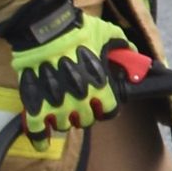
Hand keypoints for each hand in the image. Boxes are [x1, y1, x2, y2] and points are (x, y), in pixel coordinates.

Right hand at [0, 0, 133, 142]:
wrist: (43, 28)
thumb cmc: (77, 30)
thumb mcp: (108, 34)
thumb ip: (123, 48)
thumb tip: (135, 55)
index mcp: (100, 87)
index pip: (109, 112)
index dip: (105, 108)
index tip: (101, 104)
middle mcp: (81, 100)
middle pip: (86, 120)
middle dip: (84, 114)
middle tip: (78, 104)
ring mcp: (57, 104)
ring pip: (64, 125)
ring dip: (63, 120)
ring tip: (60, 110)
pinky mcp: (35, 103)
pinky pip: (37, 129)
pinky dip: (39, 138)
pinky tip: (41, 142)